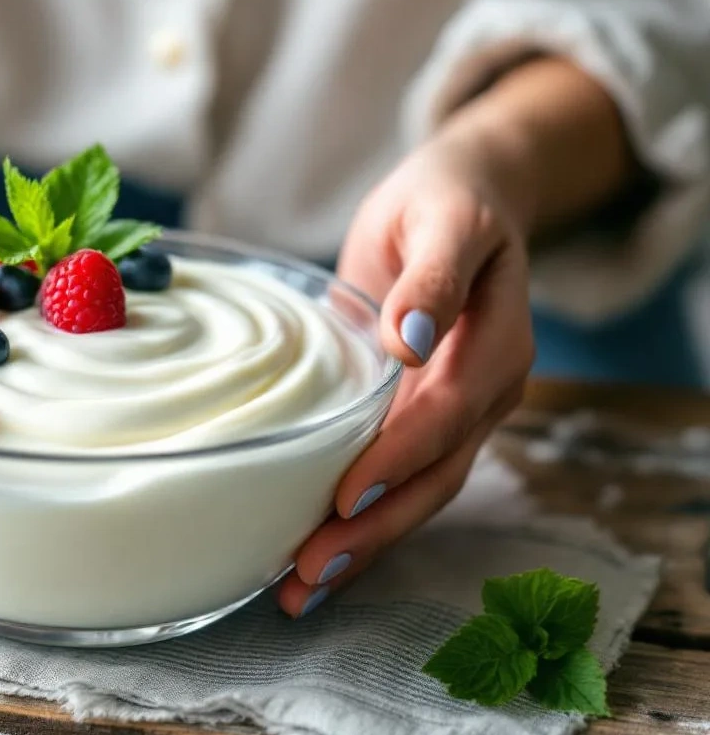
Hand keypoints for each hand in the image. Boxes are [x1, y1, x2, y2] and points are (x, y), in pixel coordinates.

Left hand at [276, 127, 535, 616]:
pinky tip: (310, 558)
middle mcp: (480, 395)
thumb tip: (409, 339)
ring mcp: (451, 416)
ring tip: (299, 591)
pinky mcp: (415, 422)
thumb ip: (433, 276)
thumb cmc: (446, 203)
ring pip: (414, 495)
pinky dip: (356, 522)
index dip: (398, 456)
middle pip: (433, 476)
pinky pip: (392, 481)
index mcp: (495, 347)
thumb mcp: (445, 219)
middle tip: (308, 572)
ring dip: (362, 544)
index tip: (346, 493)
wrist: (461, 202)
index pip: (447, 414)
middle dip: (373, 529)